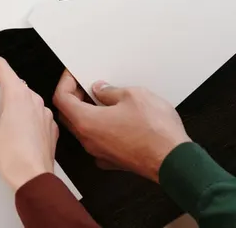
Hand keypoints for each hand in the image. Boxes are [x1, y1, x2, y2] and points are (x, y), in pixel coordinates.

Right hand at [0, 51, 58, 190]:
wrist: (34, 180)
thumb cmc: (13, 158)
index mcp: (18, 96)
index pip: (3, 67)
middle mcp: (34, 101)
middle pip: (16, 81)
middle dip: (2, 79)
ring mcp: (44, 115)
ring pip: (27, 97)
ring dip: (14, 96)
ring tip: (1, 105)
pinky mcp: (48, 128)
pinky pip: (35, 112)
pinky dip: (25, 112)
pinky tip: (16, 124)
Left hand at [53, 71, 189, 182]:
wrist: (174, 161)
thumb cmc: (156, 131)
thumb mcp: (133, 95)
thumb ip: (110, 91)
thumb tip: (101, 90)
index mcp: (88, 122)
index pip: (61, 99)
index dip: (65, 82)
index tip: (73, 75)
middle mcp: (89, 141)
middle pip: (68, 116)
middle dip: (73, 97)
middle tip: (85, 85)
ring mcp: (101, 153)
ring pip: (83, 130)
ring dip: (87, 113)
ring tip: (102, 99)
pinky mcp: (114, 161)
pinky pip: (98, 141)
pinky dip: (100, 128)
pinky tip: (114, 118)